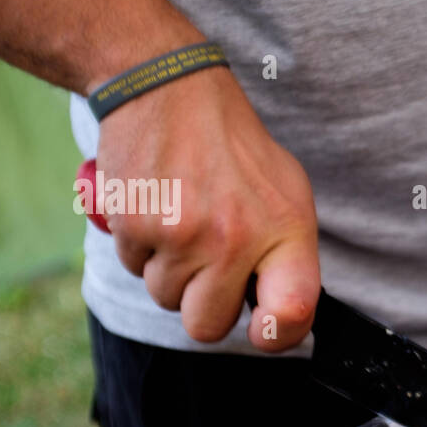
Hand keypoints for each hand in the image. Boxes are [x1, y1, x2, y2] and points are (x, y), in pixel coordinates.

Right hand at [96, 66, 319, 350]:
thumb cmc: (234, 149)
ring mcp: (183, 235)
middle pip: (207, 326)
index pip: (292, 314)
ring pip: (165, 298)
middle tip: (207, 261)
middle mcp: (236, 238)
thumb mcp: (285, 194)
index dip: (275, 337)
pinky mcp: (136, 225)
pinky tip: (156, 206)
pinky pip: (134, 268)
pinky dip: (141, 246)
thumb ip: (286, 256)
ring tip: (182, 219)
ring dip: (169, 271)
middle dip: (202, 303)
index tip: (262, 329)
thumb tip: (282, 318)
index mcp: (285, 231)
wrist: (169, 89)